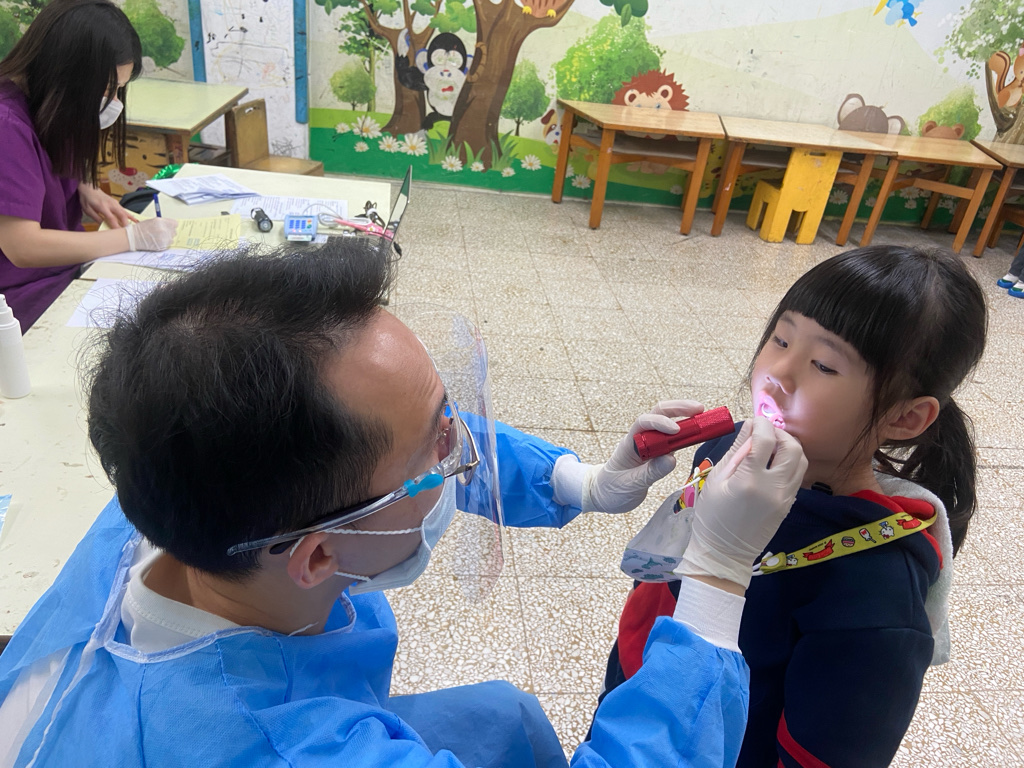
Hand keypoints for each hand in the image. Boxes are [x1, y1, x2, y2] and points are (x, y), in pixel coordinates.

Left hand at [78, 184, 136, 228]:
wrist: (89, 188)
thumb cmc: (87, 199)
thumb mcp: (88, 210)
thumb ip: (96, 218)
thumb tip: (104, 226)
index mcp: (102, 206)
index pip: (111, 218)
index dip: (116, 226)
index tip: (119, 233)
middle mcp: (111, 204)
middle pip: (121, 215)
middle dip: (125, 224)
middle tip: (128, 233)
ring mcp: (115, 203)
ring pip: (125, 213)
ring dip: (130, 221)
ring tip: (135, 229)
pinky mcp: (117, 203)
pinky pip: (125, 210)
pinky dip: (130, 216)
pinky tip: (136, 221)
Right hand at [126, 218, 177, 250]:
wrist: (134, 238)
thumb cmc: (141, 229)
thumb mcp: (152, 221)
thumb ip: (163, 222)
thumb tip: (170, 225)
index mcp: (161, 222)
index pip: (175, 224)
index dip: (172, 225)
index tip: (169, 227)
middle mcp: (164, 230)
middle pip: (174, 231)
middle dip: (169, 232)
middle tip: (162, 232)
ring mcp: (164, 238)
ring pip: (171, 238)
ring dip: (167, 238)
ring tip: (159, 237)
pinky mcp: (162, 245)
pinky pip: (168, 244)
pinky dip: (164, 243)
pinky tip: (157, 241)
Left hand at [583, 400, 704, 513]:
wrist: (605, 495)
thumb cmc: (611, 489)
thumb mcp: (629, 484)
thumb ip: (650, 472)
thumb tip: (671, 459)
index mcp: (629, 443)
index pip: (644, 422)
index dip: (661, 422)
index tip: (676, 430)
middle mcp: (641, 439)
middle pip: (659, 413)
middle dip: (679, 408)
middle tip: (700, 409)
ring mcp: (650, 445)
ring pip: (668, 422)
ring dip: (685, 417)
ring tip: (704, 418)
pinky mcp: (658, 453)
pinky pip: (673, 439)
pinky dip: (686, 433)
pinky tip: (698, 433)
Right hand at [677, 418, 806, 588]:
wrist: (724, 553)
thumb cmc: (712, 516)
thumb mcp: (716, 480)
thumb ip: (736, 450)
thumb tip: (749, 426)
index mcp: (750, 481)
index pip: (766, 440)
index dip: (762, 424)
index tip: (755, 419)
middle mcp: (774, 488)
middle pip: (792, 447)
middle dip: (780, 432)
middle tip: (765, 431)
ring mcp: (785, 497)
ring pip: (801, 460)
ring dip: (788, 446)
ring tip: (770, 445)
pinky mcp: (789, 504)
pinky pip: (797, 475)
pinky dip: (789, 461)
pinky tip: (773, 462)